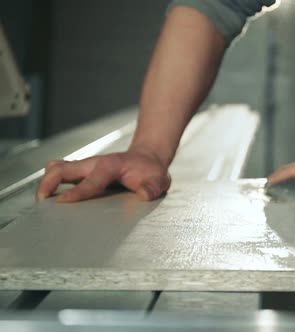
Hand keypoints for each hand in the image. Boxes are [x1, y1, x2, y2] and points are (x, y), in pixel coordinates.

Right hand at [36, 147, 170, 202]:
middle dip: (47, 184)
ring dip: (46, 183)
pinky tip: (51, 199)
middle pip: (62, 168)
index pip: (90, 180)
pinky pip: (60, 173)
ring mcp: (86, 167)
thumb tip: (144, 195)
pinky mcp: (82, 171)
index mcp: (111, 165)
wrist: (147, 159)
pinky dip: (51, 183)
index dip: (76, 192)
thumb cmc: (150, 171)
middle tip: (42, 204)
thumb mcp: (158, 180)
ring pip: (57, 168)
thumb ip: (152, 188)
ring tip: (42, 203)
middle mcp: (94, 163)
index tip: (62, 202)